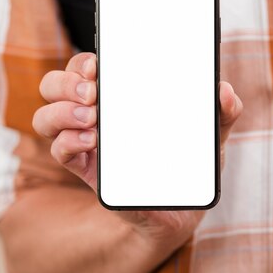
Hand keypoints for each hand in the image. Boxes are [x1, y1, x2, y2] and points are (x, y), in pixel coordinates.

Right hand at [32, 52, 242, 247]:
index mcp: (124, 97)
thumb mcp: (213, 136)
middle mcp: (99, 114)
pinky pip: (58, 150)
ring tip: (92, 118)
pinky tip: (92, 143)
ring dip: (62, 111)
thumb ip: (225, 111)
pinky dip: (67, 142)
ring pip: (47, 115)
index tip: (98, 67)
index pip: (88, 67)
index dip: (84, 61)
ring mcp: (88, 141)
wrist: (181, 211)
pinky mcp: (86, 169)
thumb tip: (224, 91)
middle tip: (94, 93)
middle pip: (57, 84)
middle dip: (67, 82)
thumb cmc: (191, 164)